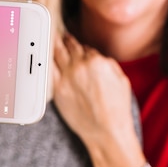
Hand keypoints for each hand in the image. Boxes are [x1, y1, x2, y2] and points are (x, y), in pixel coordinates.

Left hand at [53, 33, 141, 165]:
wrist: (106, 131)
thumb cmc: (117, 109)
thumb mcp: (122, 80)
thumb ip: (109, 64)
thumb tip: (99, 58)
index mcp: (97, 61)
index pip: (86, 48)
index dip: (82, 47)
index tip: (77, 45)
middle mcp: (80, 66)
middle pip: (70, 47)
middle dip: (66, 40)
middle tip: (61, 35)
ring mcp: (67, 76)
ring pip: (57, 53)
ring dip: (54, 44)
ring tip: (51, 40)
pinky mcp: (58, 88)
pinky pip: (49, 70)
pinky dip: (47, 61)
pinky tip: (45, 58)